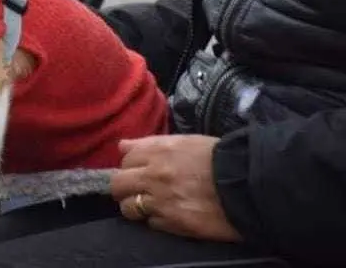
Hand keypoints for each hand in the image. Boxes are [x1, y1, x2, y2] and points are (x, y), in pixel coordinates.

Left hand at [110, 135, 240, 242]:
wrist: (248, 185)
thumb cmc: (220, 158)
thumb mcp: (185, 141)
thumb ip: (151, 144)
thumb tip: (122, 146)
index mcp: (157, 151)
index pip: (125, 158)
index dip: (131, 166)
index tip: (139, 170)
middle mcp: (152, 175)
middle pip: (118, 184)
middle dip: (124, 188)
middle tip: (137, 191)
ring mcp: (160, 201)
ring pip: (129, 207)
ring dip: (136, 207)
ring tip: (151, 207)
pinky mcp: (172, 223)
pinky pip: (151, 224)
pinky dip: (157, 220)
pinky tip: (171, 216)